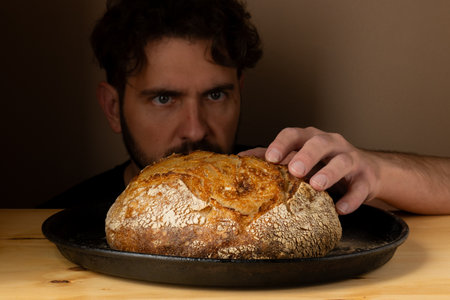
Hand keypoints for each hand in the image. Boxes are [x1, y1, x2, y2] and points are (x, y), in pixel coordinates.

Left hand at [239, 127, 380, 214]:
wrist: (366, 172)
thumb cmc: (324, 163)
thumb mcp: (300, 156)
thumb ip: (275, 157)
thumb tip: (242, 159)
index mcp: (310, 138)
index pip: (294, 134)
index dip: (282, 144)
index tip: (270, 157)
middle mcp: (331, 144)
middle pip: (319, 143)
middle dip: (307, 155)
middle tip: (295, 170)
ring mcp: (351, 159)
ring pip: (342, 161)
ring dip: (329, 173)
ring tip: (317, 185)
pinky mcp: (366, 179)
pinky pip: (360, 188)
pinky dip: (351, 199)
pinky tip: (340, 209)